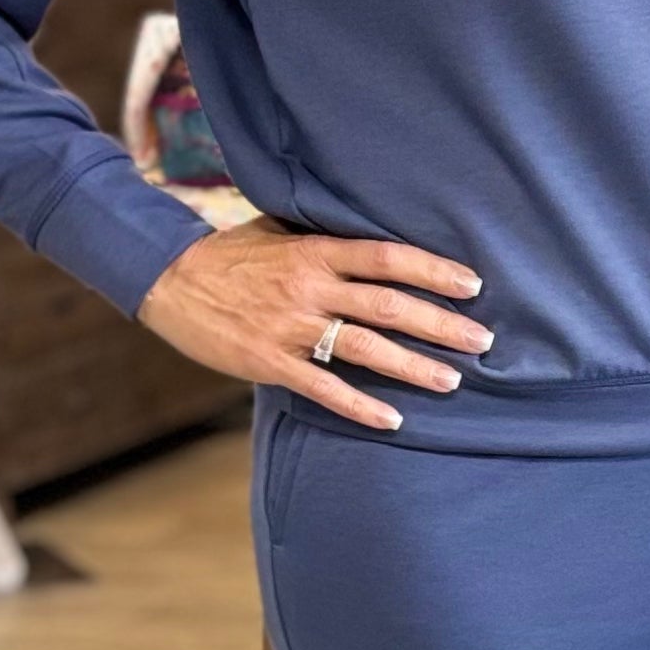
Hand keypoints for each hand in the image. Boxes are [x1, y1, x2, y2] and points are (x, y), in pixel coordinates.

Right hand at [137, 215, 492, 431]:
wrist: (167, 278)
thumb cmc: (230, 253)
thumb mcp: (278, 229)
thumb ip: (324, 235)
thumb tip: (375, 232)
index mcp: (315, 251)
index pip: (387, 258)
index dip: (433, 271)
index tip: (472, 285)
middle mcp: (309, 287)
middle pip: (387, 306)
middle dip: (440, 324)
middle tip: (481, 340)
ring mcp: (290, 327)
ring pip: (364, 348)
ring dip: (412, 367)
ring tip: (451, 380)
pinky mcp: (269, 362)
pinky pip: (323, 387)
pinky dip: (359, 406)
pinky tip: (393, 420)